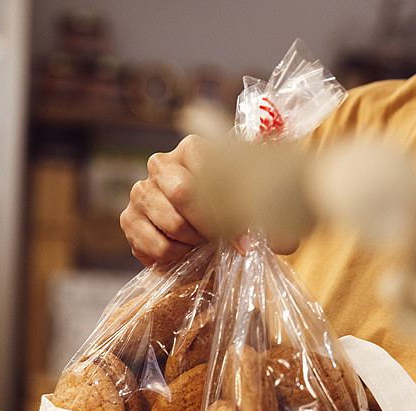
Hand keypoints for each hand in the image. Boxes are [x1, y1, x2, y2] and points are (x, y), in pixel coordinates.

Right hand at [120, 134, 299, 267]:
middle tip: (217, 238)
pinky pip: (154, 244)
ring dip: (193, 243)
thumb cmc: (228, 215)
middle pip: (181, 193)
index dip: (225, 203)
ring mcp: (141, 190)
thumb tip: (287, 242)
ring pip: (170, 222)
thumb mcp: (254, 212)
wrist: (199, 237)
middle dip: (206, 225)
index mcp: (193, 149)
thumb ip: (271, 221)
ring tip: (200, 244)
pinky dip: (174, 256)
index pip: (205, 165)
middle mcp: (161, 164)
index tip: (240, 229)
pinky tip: (181, 252)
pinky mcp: (128, 219)